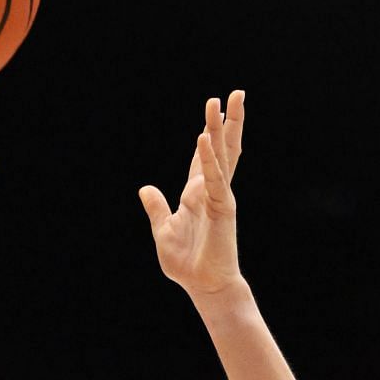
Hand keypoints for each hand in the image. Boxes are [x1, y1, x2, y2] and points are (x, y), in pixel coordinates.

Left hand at [139, 91, 247, 301]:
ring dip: (221, 127)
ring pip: (221, 155)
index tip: (214, 113)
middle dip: (226, 121)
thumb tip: (145, 189)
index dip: (209, 135)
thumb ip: (156, 208)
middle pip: (220, 148)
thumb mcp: (163, 230)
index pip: (204, 157)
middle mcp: (211, 190)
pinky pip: (214, 178)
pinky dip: (208, 158)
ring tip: (225, 101)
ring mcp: (219, 196)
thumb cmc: (186, 263)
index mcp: (197, 194)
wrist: (203, 285)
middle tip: (233, 94)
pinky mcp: (222, 207)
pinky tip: (204, 138)